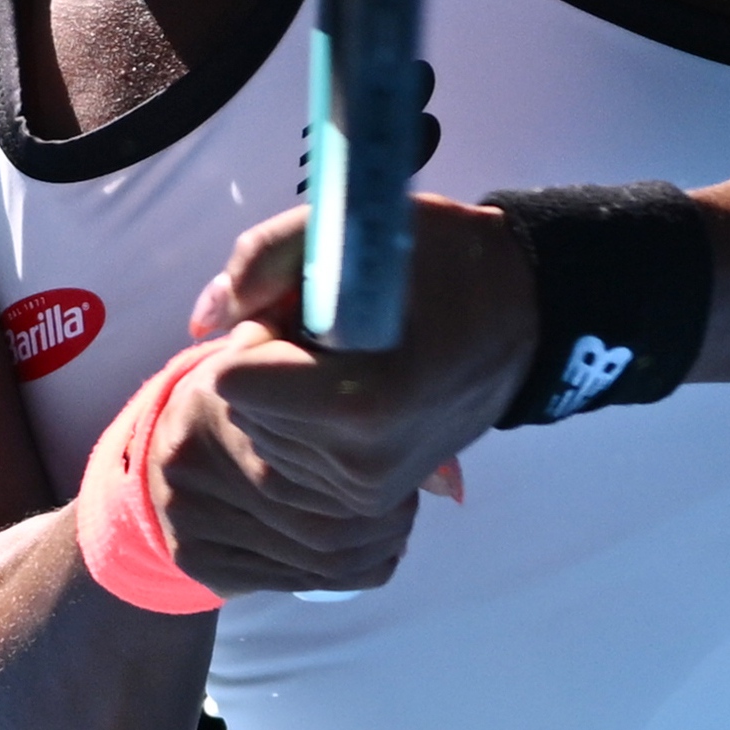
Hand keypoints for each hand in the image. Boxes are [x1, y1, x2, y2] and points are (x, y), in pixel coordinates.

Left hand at [145, 197, 537, 596]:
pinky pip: (291, 467)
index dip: (260, 333)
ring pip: (263, 441)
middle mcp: (361, 463)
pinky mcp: (375, 502)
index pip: (235, 381)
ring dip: (284, 399)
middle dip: (269, 366)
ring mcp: (369, 491)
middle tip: (332, 335)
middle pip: (245, 412)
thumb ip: (265, 261)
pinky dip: (302, 427)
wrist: (524, 316)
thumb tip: (204, 320)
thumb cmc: (442, 260)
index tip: (308, 313)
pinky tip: (348, 395)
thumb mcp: (355, 228)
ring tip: (347, 362)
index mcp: (361, 401)